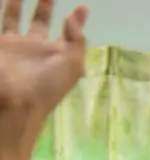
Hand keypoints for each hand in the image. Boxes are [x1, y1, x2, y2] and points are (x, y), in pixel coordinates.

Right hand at [0, 0, 87, 146]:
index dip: (76, 21)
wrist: (13, 100)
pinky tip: (0, 0)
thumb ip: (76, 40)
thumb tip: (73, 17)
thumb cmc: (46, 85)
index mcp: (57, 55)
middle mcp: (35, 49)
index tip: (82, 7)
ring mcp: (13, 46)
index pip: (69, 34)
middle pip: (39, 22)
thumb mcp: (72, 64)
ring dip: (15, 4)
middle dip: (44, 7)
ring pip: (12, 19)